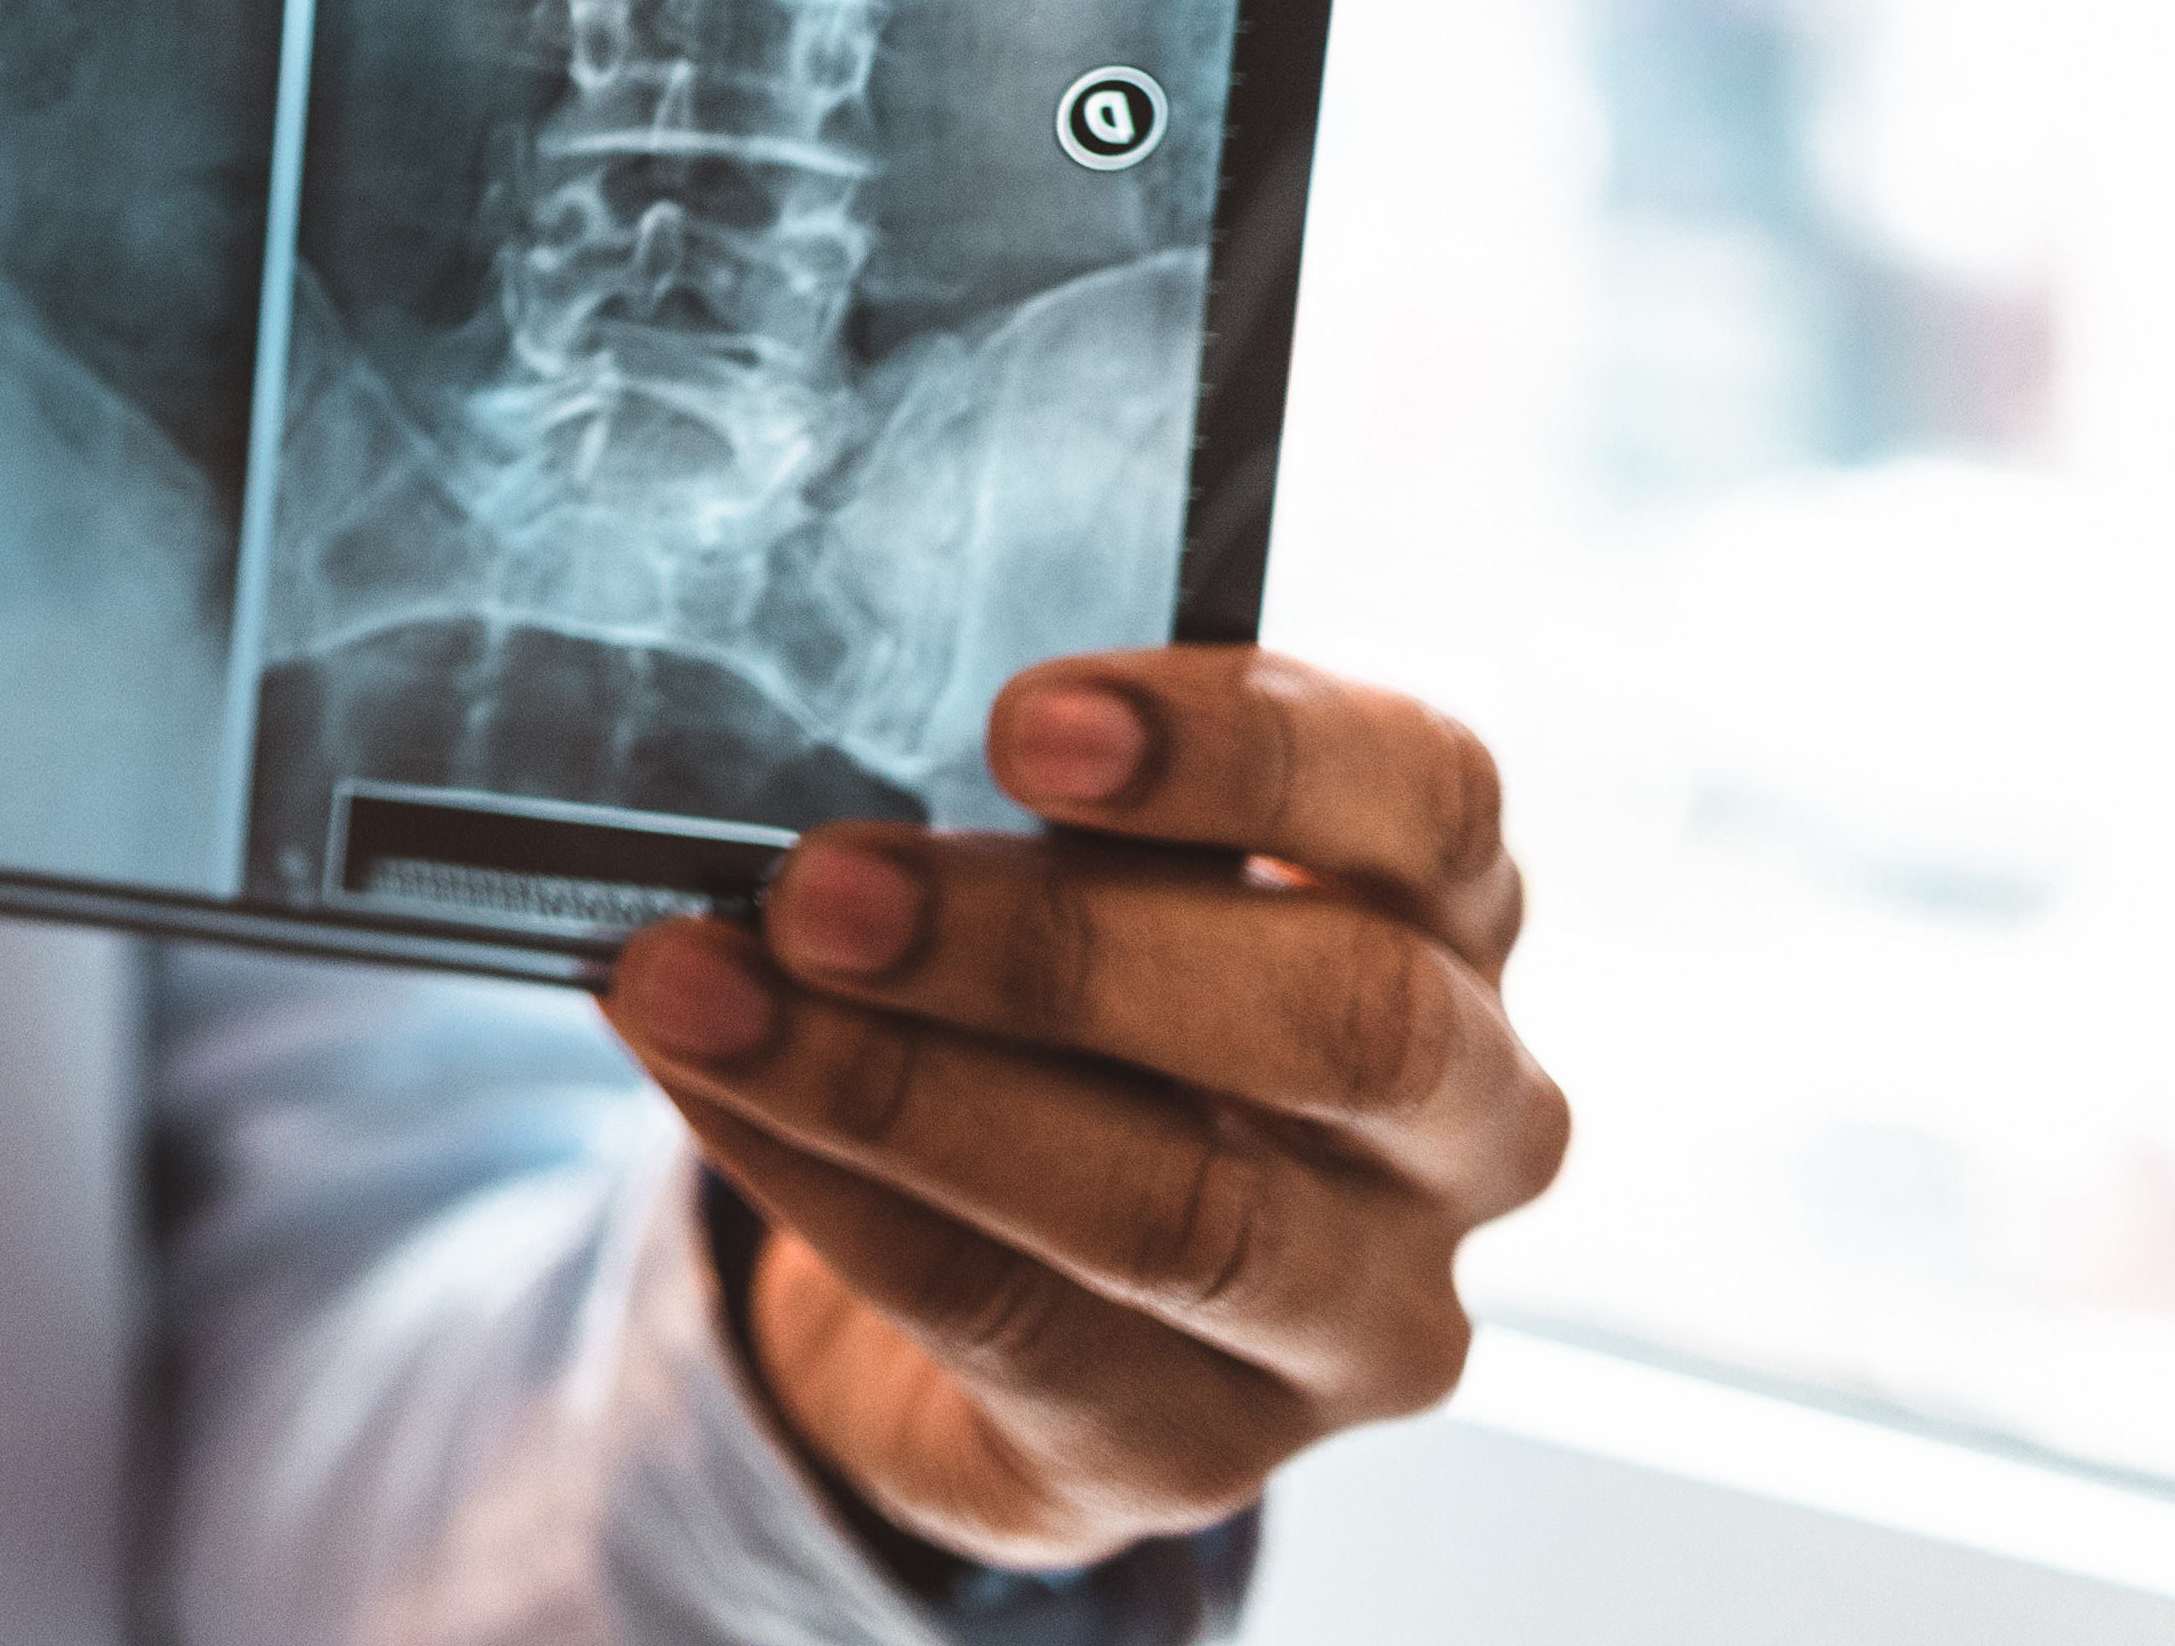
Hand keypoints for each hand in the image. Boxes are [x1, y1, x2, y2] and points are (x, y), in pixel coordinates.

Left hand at [604, 648, 1563, 1572]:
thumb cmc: (1092, 1011)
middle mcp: (1467, 1123)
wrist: (1040, 1283)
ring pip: (1176, 1209)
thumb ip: (1037, 821)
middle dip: (1055, 949)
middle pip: (1338, 1023)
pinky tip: (719, 1095)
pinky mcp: (1212, 1450)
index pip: (1428, 797)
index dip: (1240, 750)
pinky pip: (1015, 1322)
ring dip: (905, 1091)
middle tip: (822, 888)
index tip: (1025, 724)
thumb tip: (805, 756)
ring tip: (706, 992)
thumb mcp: (1109, 882)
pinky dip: (839, 1194)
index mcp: (1452, 917)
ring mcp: (1362, 1314)